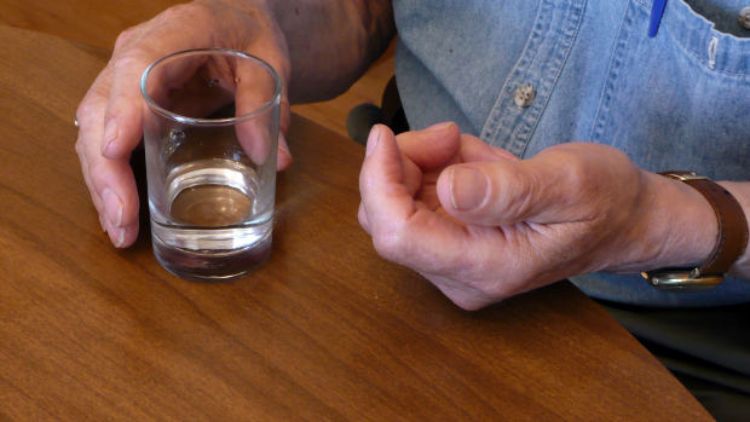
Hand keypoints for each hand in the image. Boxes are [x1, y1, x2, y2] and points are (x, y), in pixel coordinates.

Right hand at [75, 0, 291, 246]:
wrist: (234, 22)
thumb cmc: (248, 36)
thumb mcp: (268, 61)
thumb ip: (268, 102)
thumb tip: (274, 157)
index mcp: (173, 32)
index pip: (136, 66)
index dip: (122, 108)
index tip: (117, 150)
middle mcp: (134, 53)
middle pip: (101, 107)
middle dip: (106, 168)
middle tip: (122, 219)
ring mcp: (123, 79)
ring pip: (93, 129)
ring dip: (102, 183)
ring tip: (119, 230)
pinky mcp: (126, 105)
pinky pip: (106, 140)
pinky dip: (110, 178)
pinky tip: (119, 213)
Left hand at [358, 123, 716, 309]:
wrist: (623, 219)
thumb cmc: (604, 200)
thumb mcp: (568, 182)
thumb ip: (507, 189)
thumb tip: (447, 189)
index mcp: (487, 267)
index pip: (397, 235)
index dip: (378, 182)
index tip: (384, 136)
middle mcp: (460, 276)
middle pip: (387, 219)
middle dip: (403, 165)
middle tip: (451, 137)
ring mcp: (452, 265)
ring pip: (394, 207)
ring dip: (420, 165)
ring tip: (474, 152)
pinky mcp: (450, 247)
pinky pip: (414, 202)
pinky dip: (430, 171)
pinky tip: (471, 163)